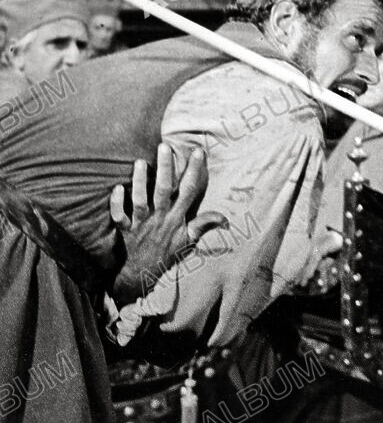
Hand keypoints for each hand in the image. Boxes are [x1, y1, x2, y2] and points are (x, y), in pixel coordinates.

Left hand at [110, 144, 224, 302]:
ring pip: (140, 200)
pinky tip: (118, 187)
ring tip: (140, 162)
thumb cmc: (166, 254)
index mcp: (177, 219)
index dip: (194, 171)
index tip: (198, 152)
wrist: (142, 274)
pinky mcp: (125, 230)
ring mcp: (141, 224)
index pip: (189, 192)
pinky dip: (117, 203)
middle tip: (164, 147)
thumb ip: (204, 225)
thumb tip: (225, 218)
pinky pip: (119, 216)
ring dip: (140, 182)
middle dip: (165, 169)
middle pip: (163, 191)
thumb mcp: (189, 241)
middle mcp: (160, 219)